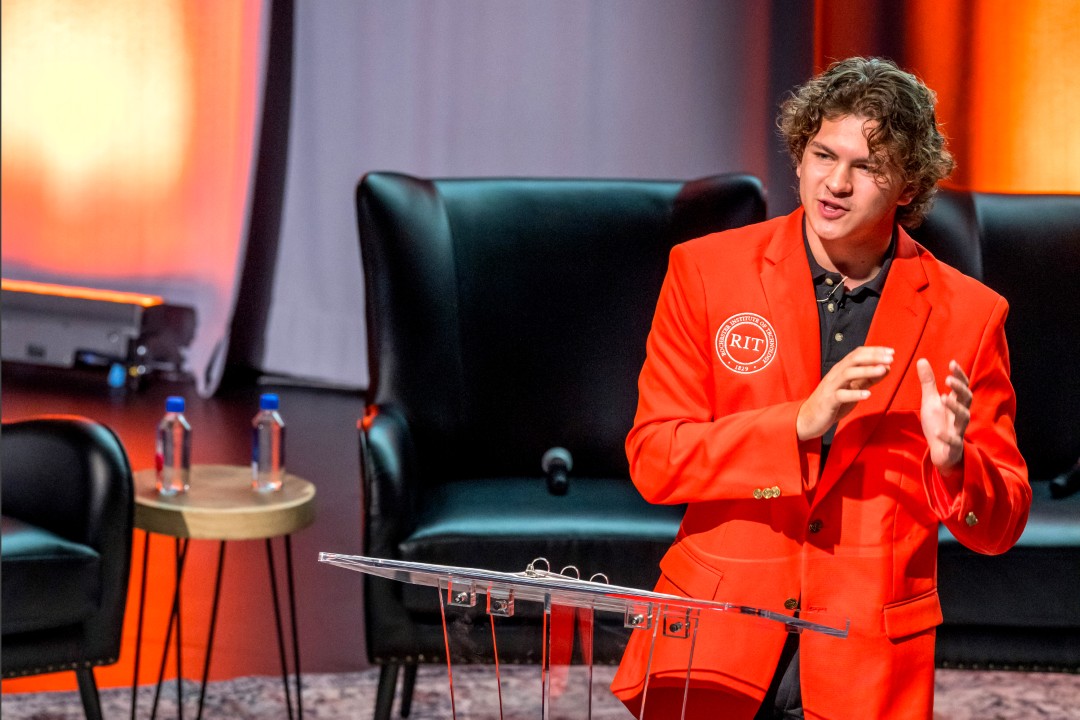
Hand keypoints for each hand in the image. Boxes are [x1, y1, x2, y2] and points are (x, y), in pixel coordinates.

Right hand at [797, 346, 894, 440]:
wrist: (809, 418)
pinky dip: (854, 394)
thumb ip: (868, 379)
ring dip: (866, 370)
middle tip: (890, 357)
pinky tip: (868, 395)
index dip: (874, 351)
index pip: (857, 354)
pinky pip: (841, 395)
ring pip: (848, 374)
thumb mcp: (853, 388)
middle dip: (873, 357)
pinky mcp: (828, 401)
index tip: (891, 351)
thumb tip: (886, 368)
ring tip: (883, 370)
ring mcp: (831, 387)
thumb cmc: (833, 402)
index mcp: (841, 369)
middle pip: (853, 359)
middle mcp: (835, 374)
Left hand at [917, 358, 970, 475]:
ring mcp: (958, 429)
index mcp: (956, 403)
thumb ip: (928, 382)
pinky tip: (938, 431)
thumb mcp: (930, 401)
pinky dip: (946, 436)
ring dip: (955, 408)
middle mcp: (960, 414)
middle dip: (959, 388)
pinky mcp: (954, 445)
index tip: (952, 363)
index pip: (962, 386)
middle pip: (967, 399)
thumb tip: (922, 360)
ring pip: (964, 417)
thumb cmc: (938, 423)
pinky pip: (953, 440)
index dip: (959, 375)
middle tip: (948, 379)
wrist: (940, 450)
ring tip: (943, 398)